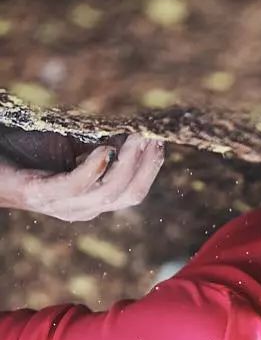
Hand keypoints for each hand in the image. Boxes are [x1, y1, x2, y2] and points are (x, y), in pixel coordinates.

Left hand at [0, 133, 163, 221]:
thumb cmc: (24, 151)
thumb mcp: (69, 147)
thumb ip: (96, 146)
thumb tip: (128, 131)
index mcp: (92, 200)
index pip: (133, 191)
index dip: (150, 168)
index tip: (158, 141)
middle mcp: (83, 209)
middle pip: (128, 194)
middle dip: (145, 166)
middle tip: (153, 139)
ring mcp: (63, 205)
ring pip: (109, 192)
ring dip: (127, 164)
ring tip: (136, 139)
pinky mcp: (42, 194)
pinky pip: (77, 185)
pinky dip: (95, 168)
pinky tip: (105, 149)